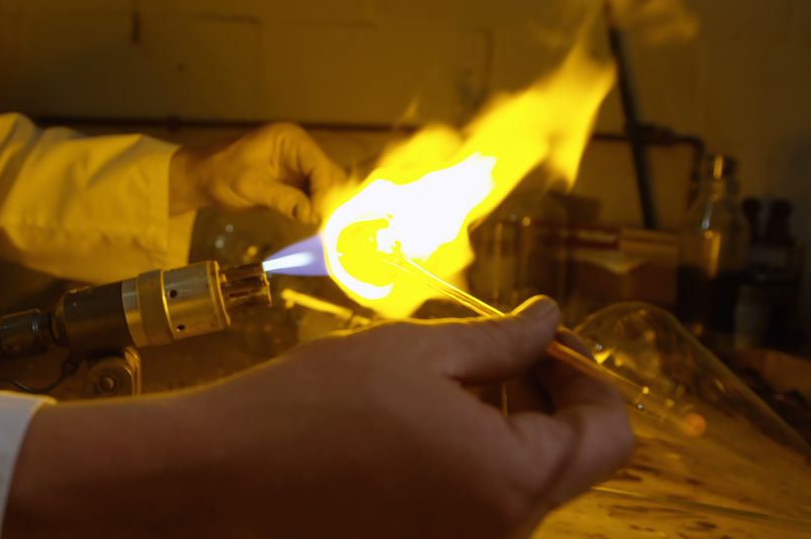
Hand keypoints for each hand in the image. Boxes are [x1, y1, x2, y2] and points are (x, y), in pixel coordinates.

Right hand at [4, 297, 633, 538]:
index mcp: (513, 479)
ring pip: (523, 477)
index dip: (588, 375)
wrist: (227, 472)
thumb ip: (504, 338)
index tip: (543, 337)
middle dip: (548, 394)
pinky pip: (479, 497)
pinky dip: (473, 453)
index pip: (609, 431)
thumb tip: (554, 318)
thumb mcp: (419, 351)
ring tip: (450, 375)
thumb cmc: (320, 403)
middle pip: (571, 458)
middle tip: (497, 344)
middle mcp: (503, 529)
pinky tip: (421, 416)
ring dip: (509, 421)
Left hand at [169, 122, 346, 224]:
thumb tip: (312, 215)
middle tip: (324, 227)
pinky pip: (314, 197)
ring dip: (324, 207)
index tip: (319, 217)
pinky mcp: (294, 183)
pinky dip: (315, 211)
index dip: (324, 192)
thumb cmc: (220, 175)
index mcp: (291, 140)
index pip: (320, 166)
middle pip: (328, 176)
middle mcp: (300, 150)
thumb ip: (282, 198)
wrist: (201, 179)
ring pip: (325, 188)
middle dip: (329, 201)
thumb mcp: (250, 187)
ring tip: (321, 229)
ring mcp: (299, 166)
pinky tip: (314, 225)